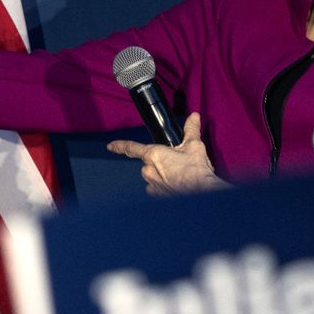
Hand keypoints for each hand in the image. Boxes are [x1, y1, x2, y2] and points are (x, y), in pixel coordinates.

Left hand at [106, 112, 225, 196]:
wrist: (202, 192)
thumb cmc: (196, 171)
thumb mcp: (194, 146)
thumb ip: (191, 130)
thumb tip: (193, 117)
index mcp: (153, 155)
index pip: (132, 148)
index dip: (119, 146)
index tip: (111, 146)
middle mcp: (148, 171)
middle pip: (148, 163)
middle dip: (159, 162)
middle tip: (176, 163)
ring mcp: (152, 185)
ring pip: (152, 177)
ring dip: (161, 175)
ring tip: (179, 175)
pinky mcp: (157, 196)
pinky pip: (156, 189)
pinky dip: (163, 187)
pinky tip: (176, 185)